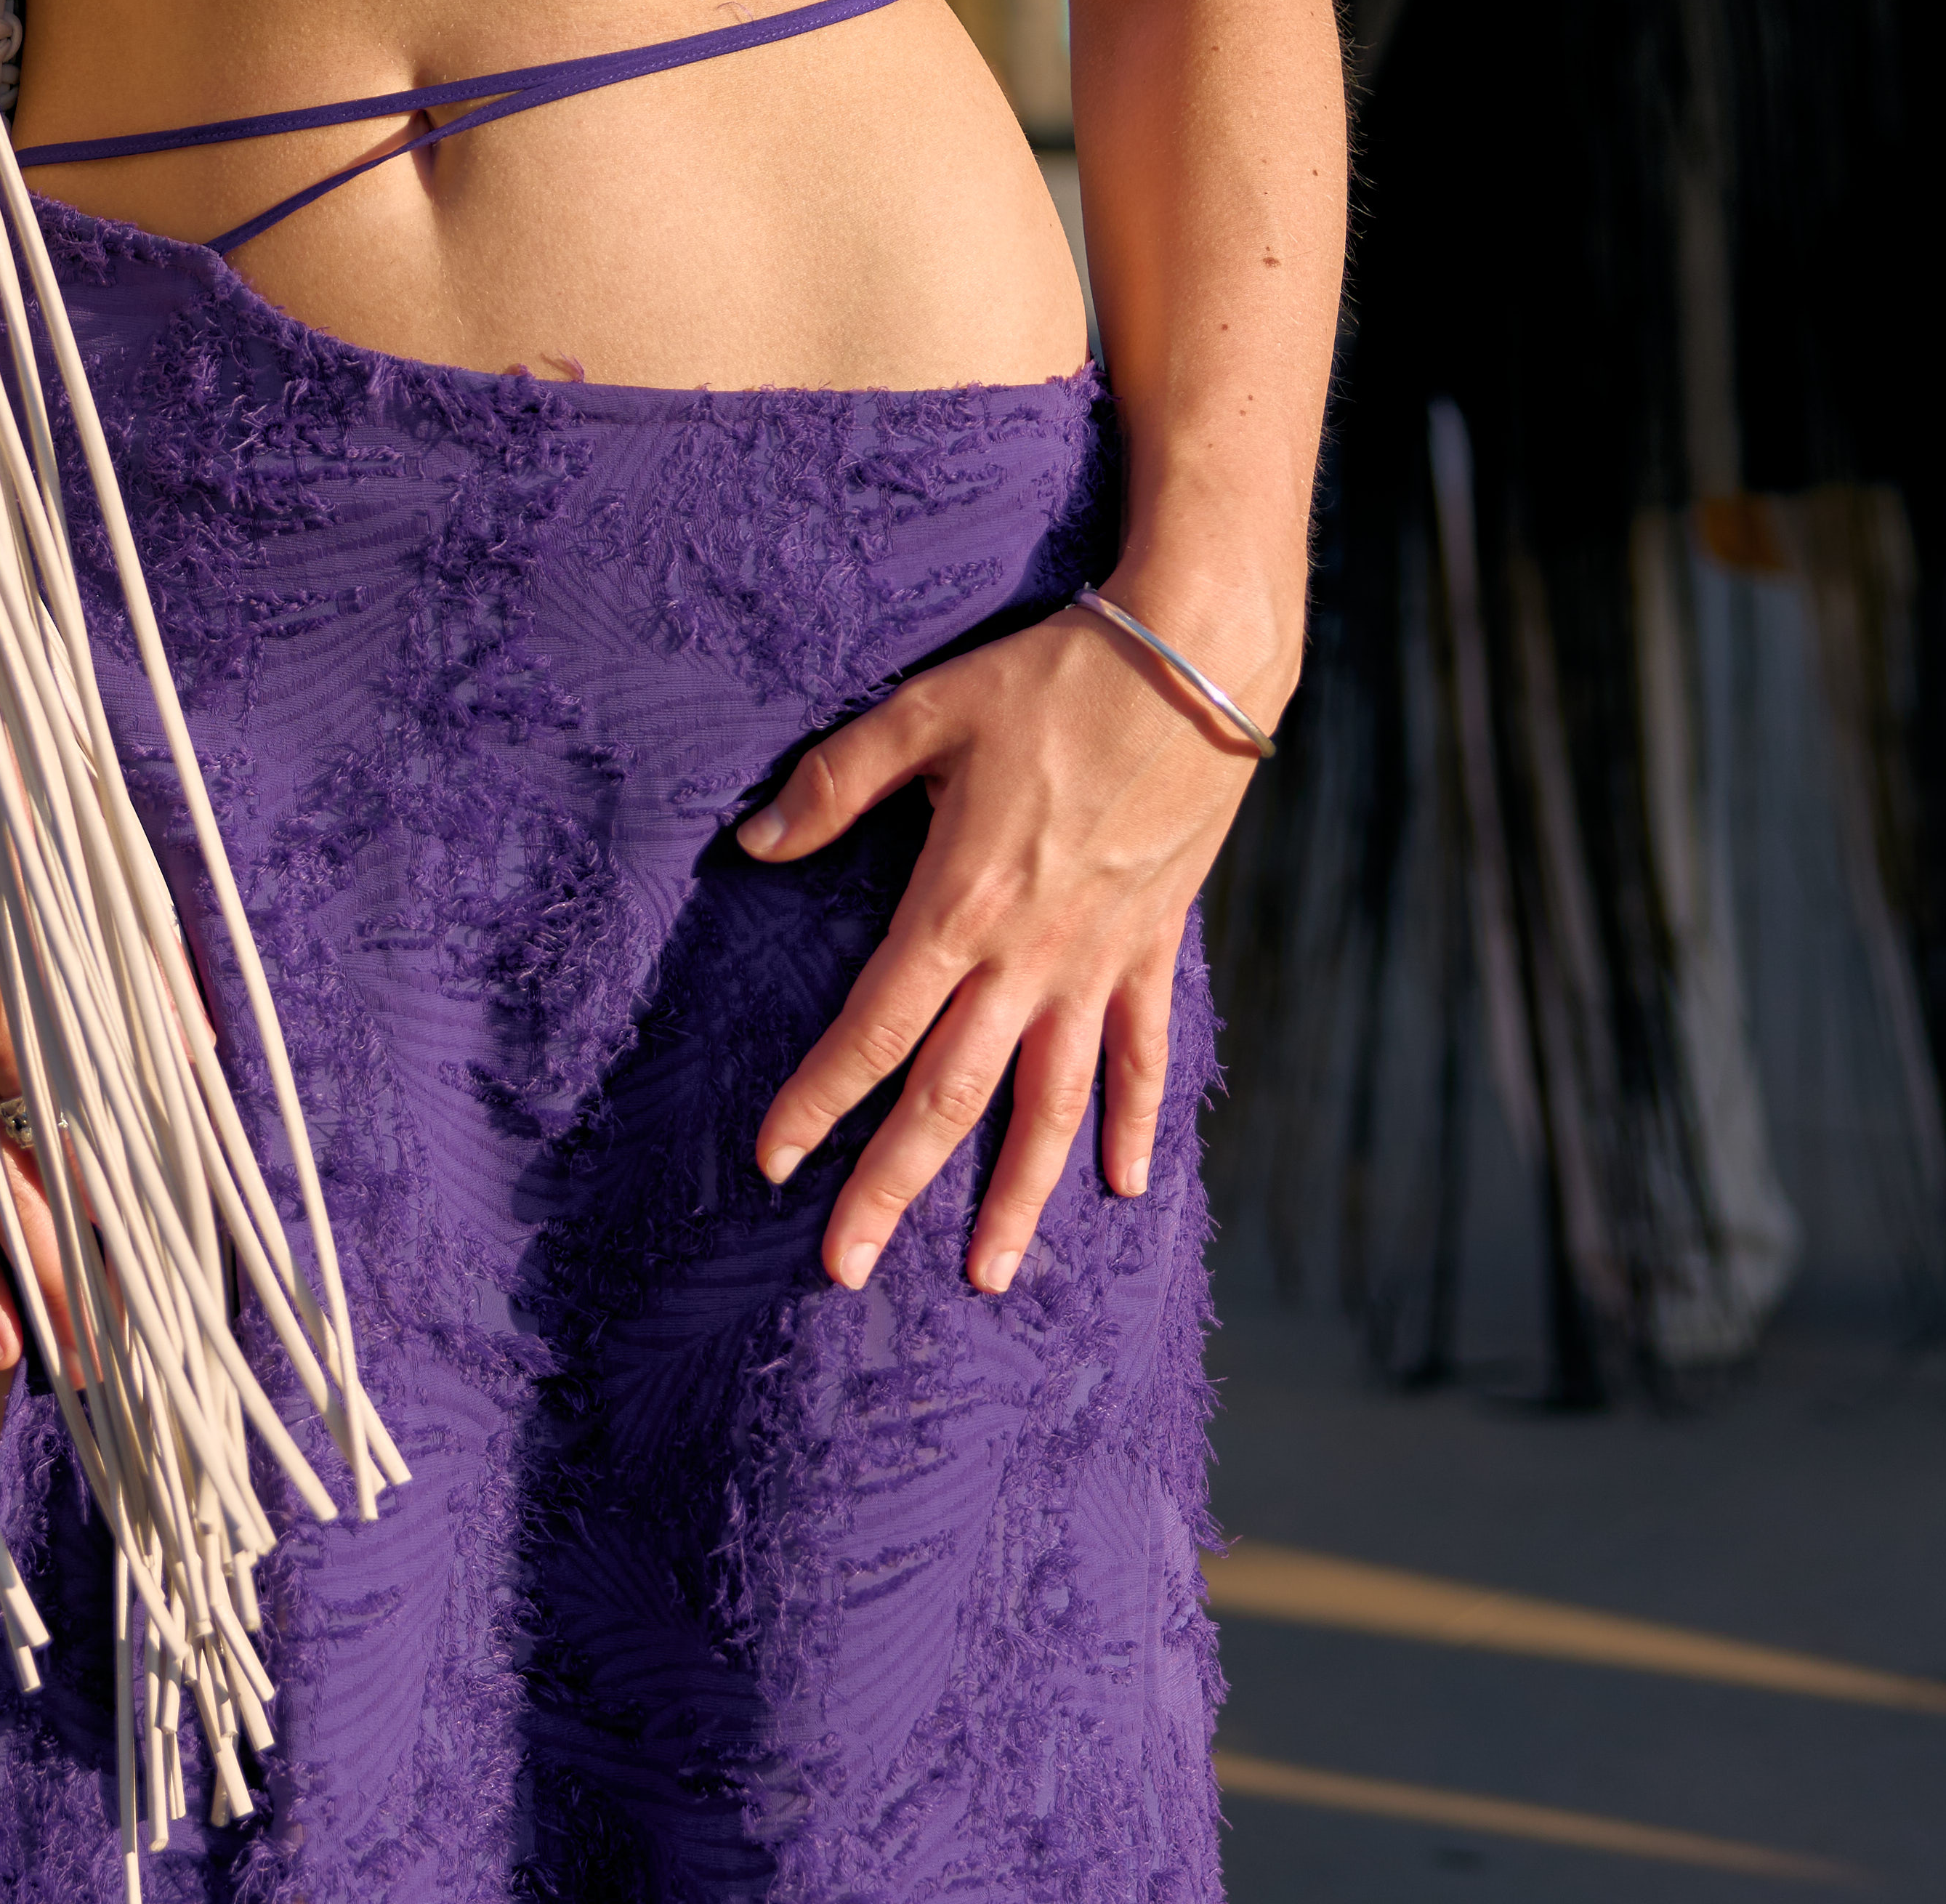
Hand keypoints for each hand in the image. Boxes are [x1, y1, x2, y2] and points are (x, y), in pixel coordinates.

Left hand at [737, 603, 1258, 1293]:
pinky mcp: (1155, 950)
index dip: (818, 1098)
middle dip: (892, 1187)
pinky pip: (1143, 1057)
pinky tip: (1124, 1187)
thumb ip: (837, 782)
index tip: (771, 1161)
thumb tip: (752, 844)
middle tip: (844, 1270)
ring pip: (1051, 1108)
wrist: (1193, 667)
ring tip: (983, 1277)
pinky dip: (1135, 1125)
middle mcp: (1029, 957)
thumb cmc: (1049, 679)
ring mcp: (1099, 964)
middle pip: (949, 1097)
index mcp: (960, 904)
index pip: (873, 1028)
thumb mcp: (925, 710)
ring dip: (1015, 1197)